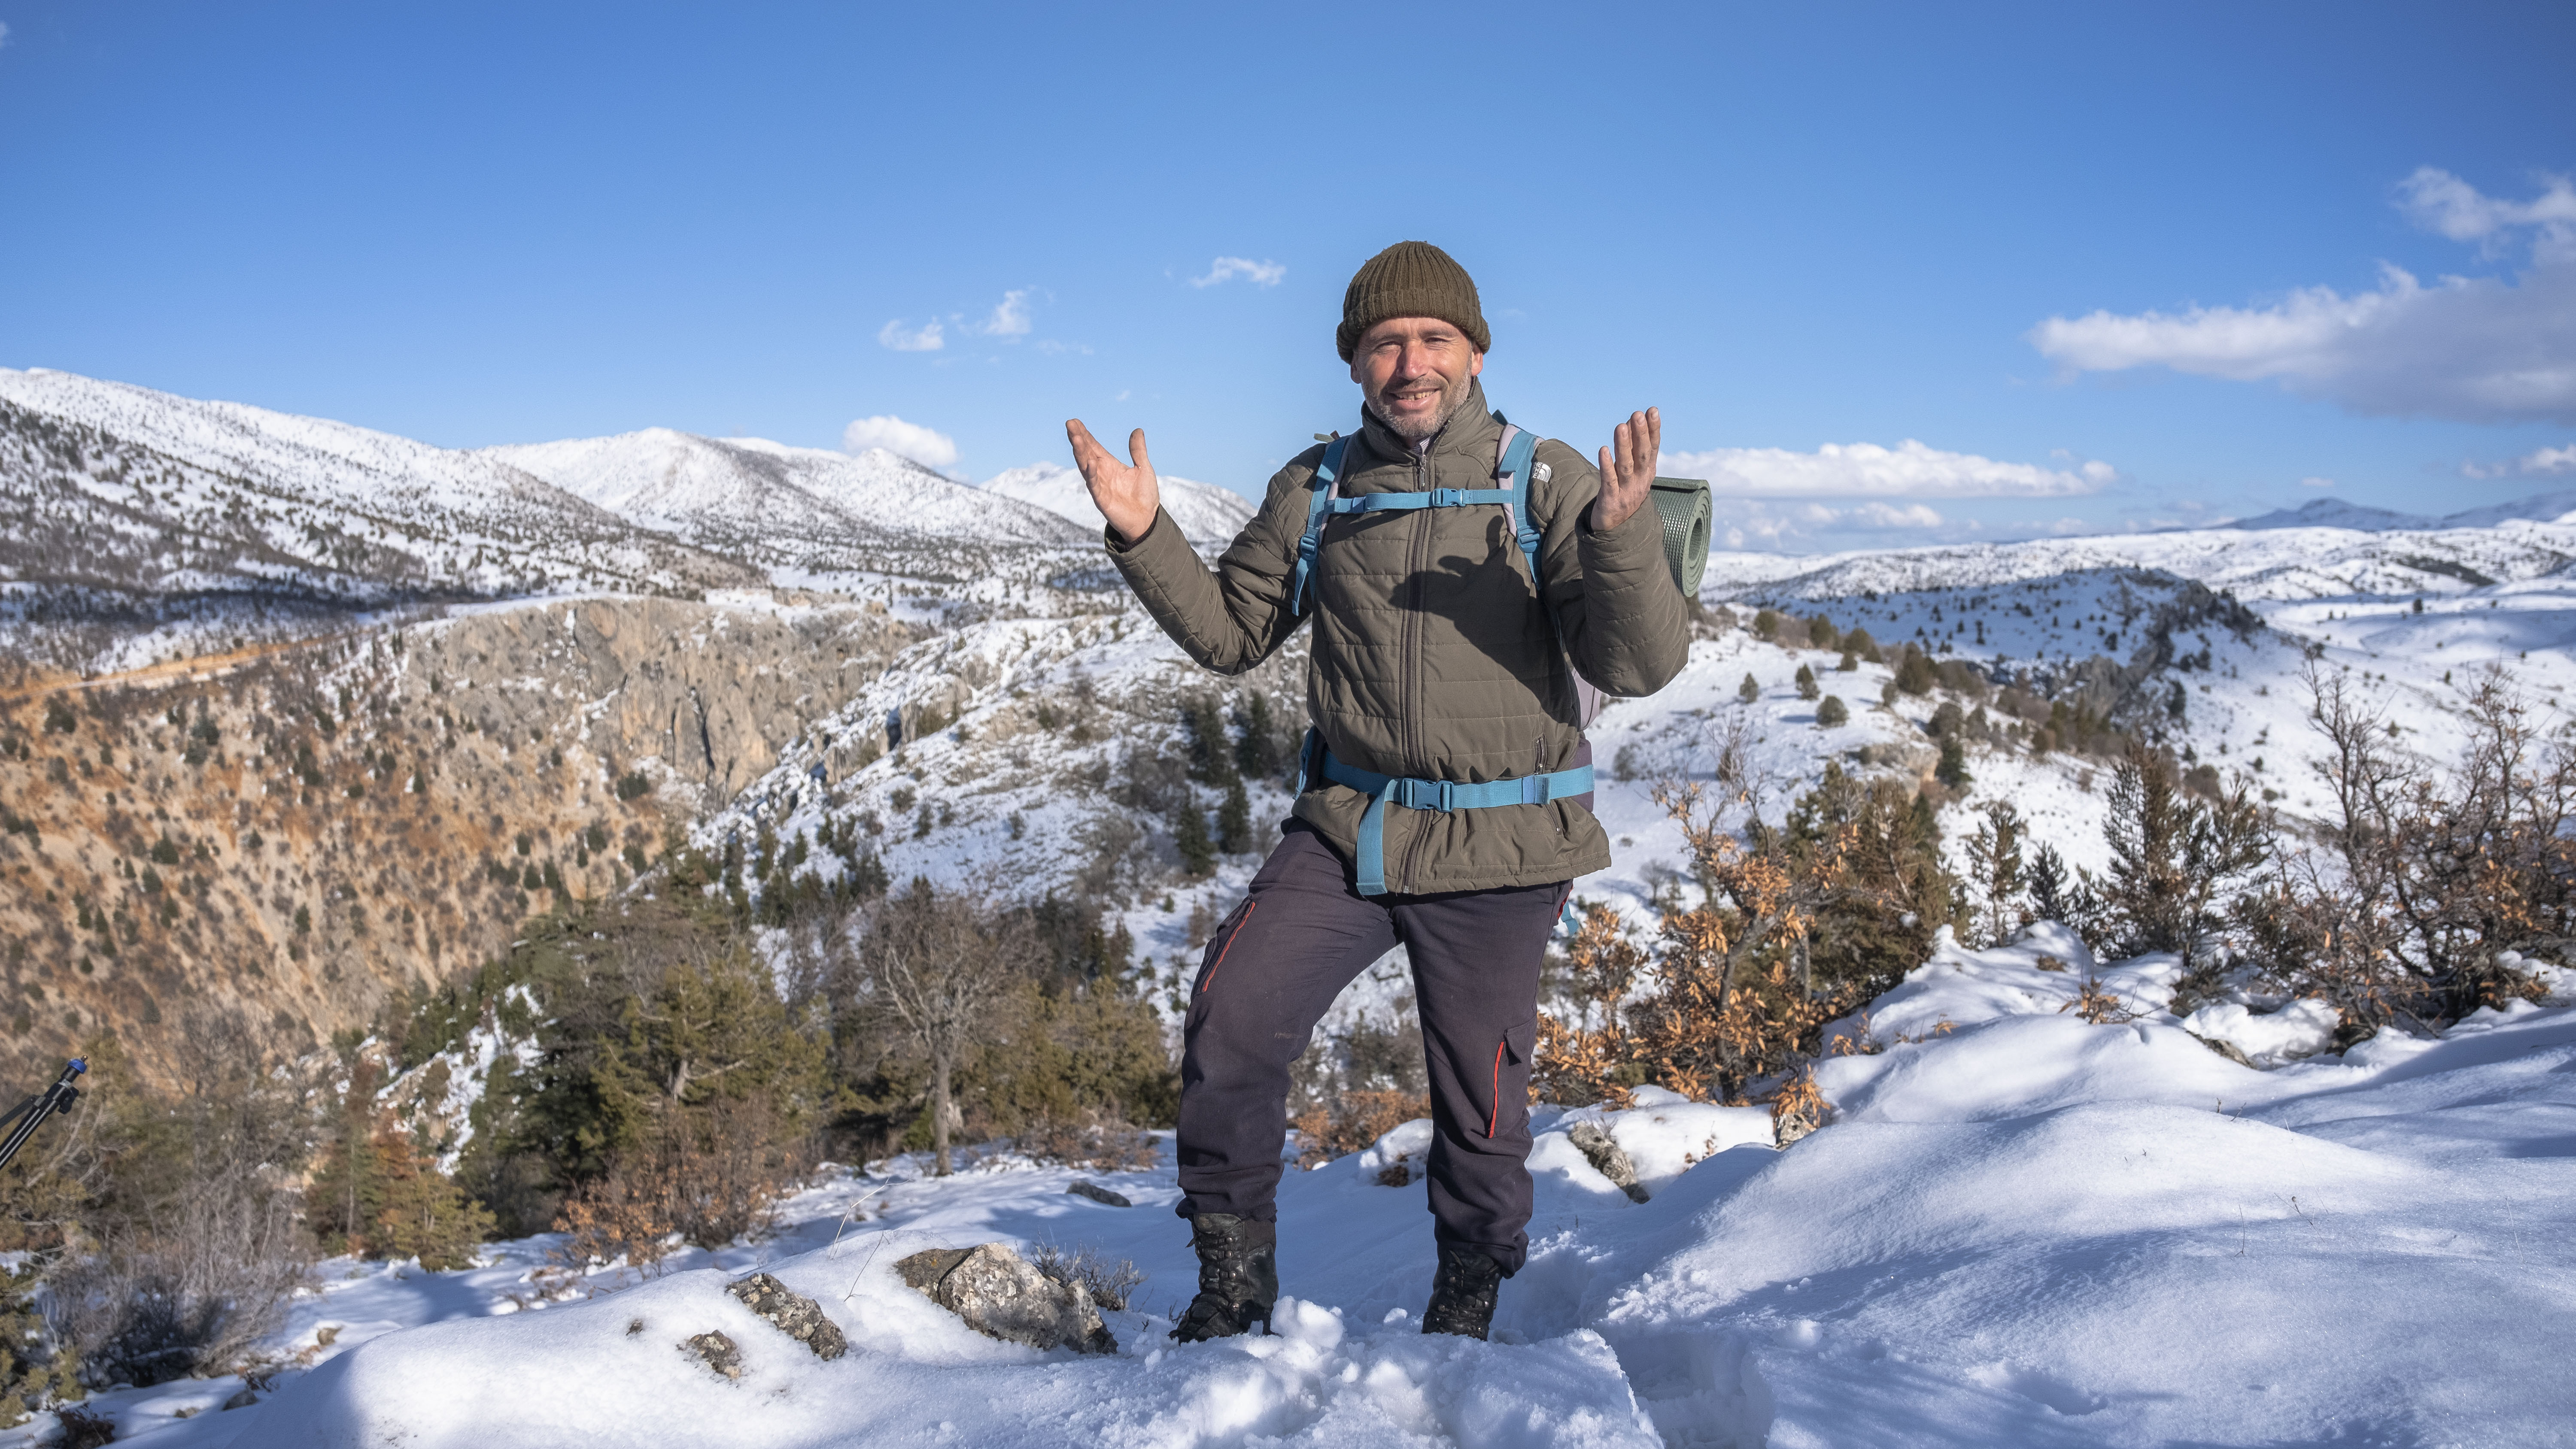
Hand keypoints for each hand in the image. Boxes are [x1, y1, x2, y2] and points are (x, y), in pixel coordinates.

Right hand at [1065, 420, 1159, 544]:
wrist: (1147, 520)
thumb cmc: (1144, 496)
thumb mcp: (1144, 468)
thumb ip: (1138, 450)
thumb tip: (1137, 430)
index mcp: (1109, 465)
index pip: (1094, 446)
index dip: (1085, 434)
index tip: (1075, 422)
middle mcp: (1101, 473)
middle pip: (1086, 453)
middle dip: (1078, 438)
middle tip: (1069, 423)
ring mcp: (1099, 486)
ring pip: (1085, 466)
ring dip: (1080, 452)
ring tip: (1075, 437)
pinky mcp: (1102, 499)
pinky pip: (1094, 484)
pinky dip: (1091, 473)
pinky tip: (1089, 462)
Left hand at [1592, 407, 1659, 530]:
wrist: (1615, 527)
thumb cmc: (1624, 492)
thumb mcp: (1632, 470)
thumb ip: (1632, 447)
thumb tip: (1630, 421)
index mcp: (1647, 472)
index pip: (1653, 448)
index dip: (1653, 430)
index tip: (1652, 411)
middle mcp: (1640, 481)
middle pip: (1642, 455)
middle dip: (1641, 434)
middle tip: (1638, 414)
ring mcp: (1626, 491)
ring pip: (1626, 466)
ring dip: (1624, 446)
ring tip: (1621, 426)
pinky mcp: (1611, 500)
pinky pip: (1609, 481)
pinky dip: (1607, 466)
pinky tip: (1603, 450)